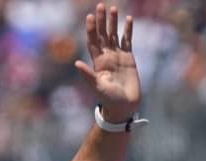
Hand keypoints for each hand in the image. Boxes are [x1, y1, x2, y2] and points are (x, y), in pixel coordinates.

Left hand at [74, 3, 140, 122]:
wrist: (124, 106)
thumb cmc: (109, 99)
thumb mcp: (97, 87)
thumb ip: (88, 75)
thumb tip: (76, 63)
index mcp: (98, 61)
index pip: (93, 41)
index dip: (91, 29)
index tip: (90, 16)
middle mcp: (106, 56)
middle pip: (102, 34)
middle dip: (101, 20)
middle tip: (101, 5)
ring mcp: (118, 56)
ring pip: (114, 35)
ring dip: (113, 22)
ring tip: (114, 8)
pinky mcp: (129, 58)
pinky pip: (128, 41)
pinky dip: (128, 30)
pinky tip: (128, 19)